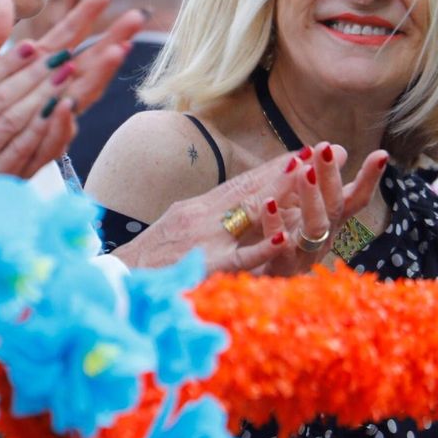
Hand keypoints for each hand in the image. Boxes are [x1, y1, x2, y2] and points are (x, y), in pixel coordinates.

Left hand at [0, 0, 142, 189]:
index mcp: (39, 71)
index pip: (69, 36)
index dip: (87, 13)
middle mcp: (53, 93)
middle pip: (89, 62)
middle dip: (114, 39)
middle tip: (137, 17)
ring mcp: (49, 122)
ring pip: (80, 97)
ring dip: (99, 75)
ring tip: (118, 52)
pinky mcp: (38, 152)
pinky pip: (54, 137)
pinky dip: (63, 121)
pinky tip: (69, 105)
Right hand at [123, 144, 386, 273]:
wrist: (111, 285)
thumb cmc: (144, 265)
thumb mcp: (176, 234)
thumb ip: (205, 222)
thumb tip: (233, 213)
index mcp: (198, 209)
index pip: (243, 183)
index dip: (276, 166)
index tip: (306, 151)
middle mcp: (202, 216)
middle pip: (253, 189)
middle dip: (290, 170)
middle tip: (325, 152)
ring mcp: (204, 239)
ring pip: (250, 212)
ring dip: (282, 192)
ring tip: (309, 173)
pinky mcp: (205, 267)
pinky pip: (239, 257)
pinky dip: (262, 247)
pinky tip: (286, 238)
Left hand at [260, 143, 387, 274]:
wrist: (258, 283)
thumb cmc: (282, 238)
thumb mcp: (300, 204)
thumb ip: (319, 180)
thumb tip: (340, 148)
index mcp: (331, 221)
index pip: (355, 197)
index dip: (369, 178)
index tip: (382, 154)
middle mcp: (324, 238)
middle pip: (335, 207)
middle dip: (332, 176)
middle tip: (325, 148)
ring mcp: (304, 255)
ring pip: (315, 227)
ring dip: (312, 198)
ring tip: (304, 172)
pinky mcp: (281, 268)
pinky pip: (280, 247)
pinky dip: (275, 224)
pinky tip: (269, 204)